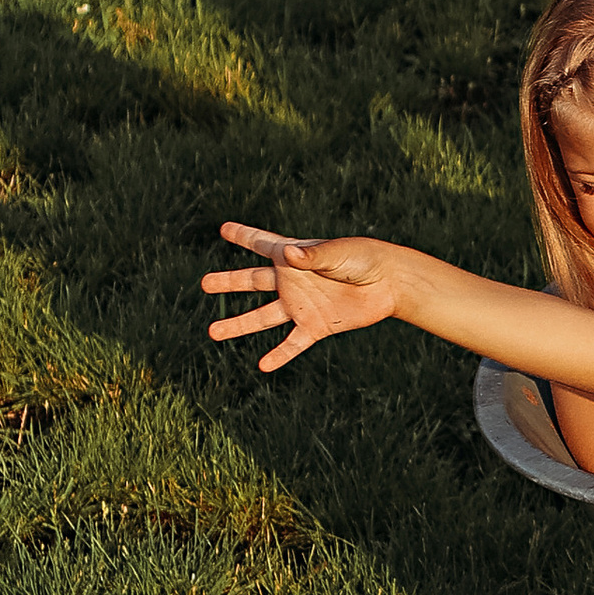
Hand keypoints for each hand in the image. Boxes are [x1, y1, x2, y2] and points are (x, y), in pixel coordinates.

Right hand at [202, 223, 400, 372]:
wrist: (390, 283)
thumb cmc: (364, 259)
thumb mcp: (336, 253)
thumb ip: (310, 256)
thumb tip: (286, 255)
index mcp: (295, 256)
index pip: (262, 243)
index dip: (243, 235)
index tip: (223, 228)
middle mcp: (293, 281)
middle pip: (253, 281)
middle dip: (228, 281)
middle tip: (204, 283)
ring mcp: (302, 305)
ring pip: (262, 317)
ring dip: (238, 324)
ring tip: (213, 332)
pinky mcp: (316, 326)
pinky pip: (293, 343)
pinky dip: (279, 355)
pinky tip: (263, 365)